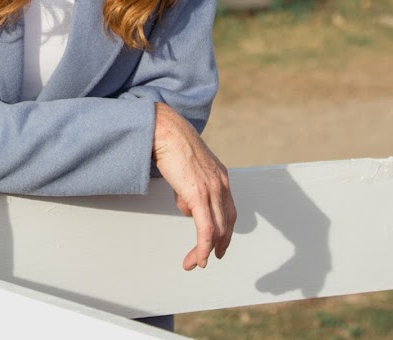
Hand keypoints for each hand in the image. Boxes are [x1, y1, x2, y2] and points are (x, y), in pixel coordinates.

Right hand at [152, 103, 236, 270]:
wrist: (164, 129)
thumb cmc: (171, 143)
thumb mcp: (186, 168)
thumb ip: (190, 187)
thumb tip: (187, 206)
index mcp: (221, 176)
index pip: (228, 210)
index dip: (224, 231)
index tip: (217, 245)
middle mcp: (222, 184)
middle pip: (226, 223)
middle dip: (216, 245)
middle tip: (204, 259)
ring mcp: (212, 190)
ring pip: (216, 230)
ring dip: (204, 251)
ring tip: (194, 263)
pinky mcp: (198, 194)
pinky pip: (205, 229)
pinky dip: (202, 247)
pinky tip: (197, 259)